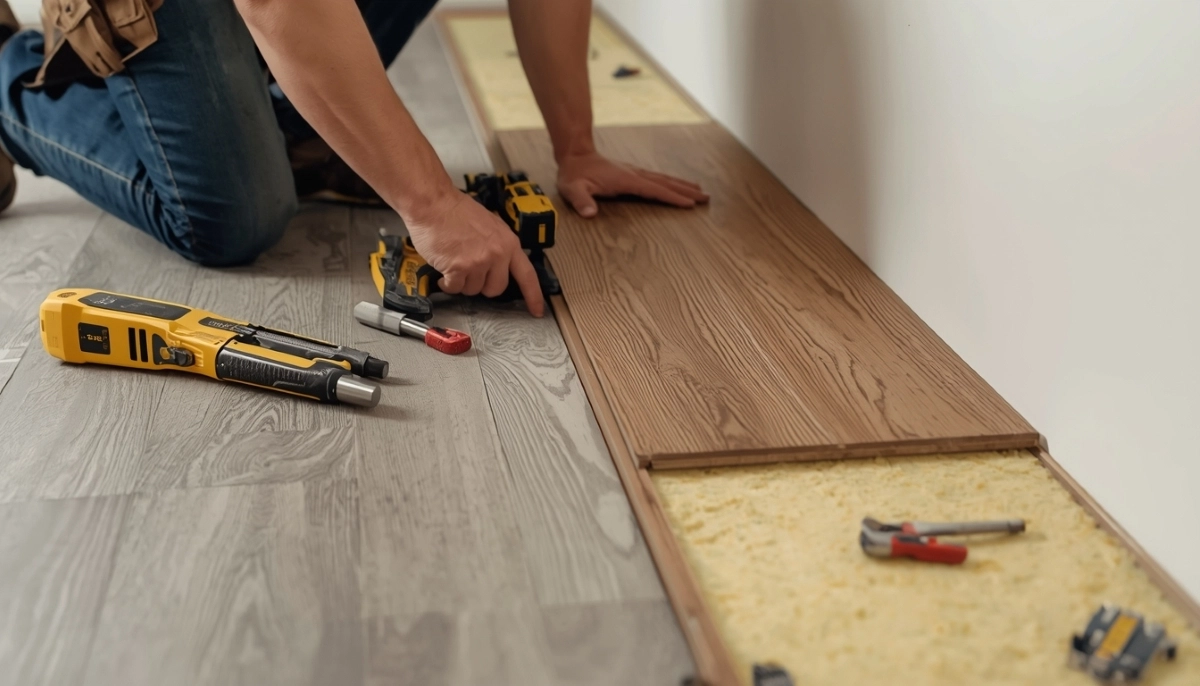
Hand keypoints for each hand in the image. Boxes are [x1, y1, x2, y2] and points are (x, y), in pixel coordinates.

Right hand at [404, 189, 544, 316]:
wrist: (433, 203)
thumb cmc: (457, 211)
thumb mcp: (490, 226)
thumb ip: (498, 247)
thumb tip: (499, 266)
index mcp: (509, 243)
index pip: (527, 275)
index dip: (533, 296)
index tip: (536, 311)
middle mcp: (497, 254)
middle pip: (496, 289)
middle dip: (482, 285)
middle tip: (470, 270)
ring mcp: (479, 262)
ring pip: (473, 290)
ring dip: (462, 281)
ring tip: (454, 261)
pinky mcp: (459, 268)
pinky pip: (455, 288)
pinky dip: (447, 283)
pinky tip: (443, 268)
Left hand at [556, 151, 708, 217]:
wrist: (575, 155)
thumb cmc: (574, 175)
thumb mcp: (573, 189)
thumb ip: (582, 201)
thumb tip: (590, 213)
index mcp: (626, 180)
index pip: (654, 190)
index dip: (672, 197)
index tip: (689, 204)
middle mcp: (635, 174)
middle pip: (666, 183)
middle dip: (686, 191)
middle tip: (706, 197)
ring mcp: (635, 173)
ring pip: (664, 179)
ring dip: (682, 185)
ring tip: (700, 191)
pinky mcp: (633, 173)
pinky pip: (657, 179)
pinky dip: (671, 183)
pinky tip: (677, 186)